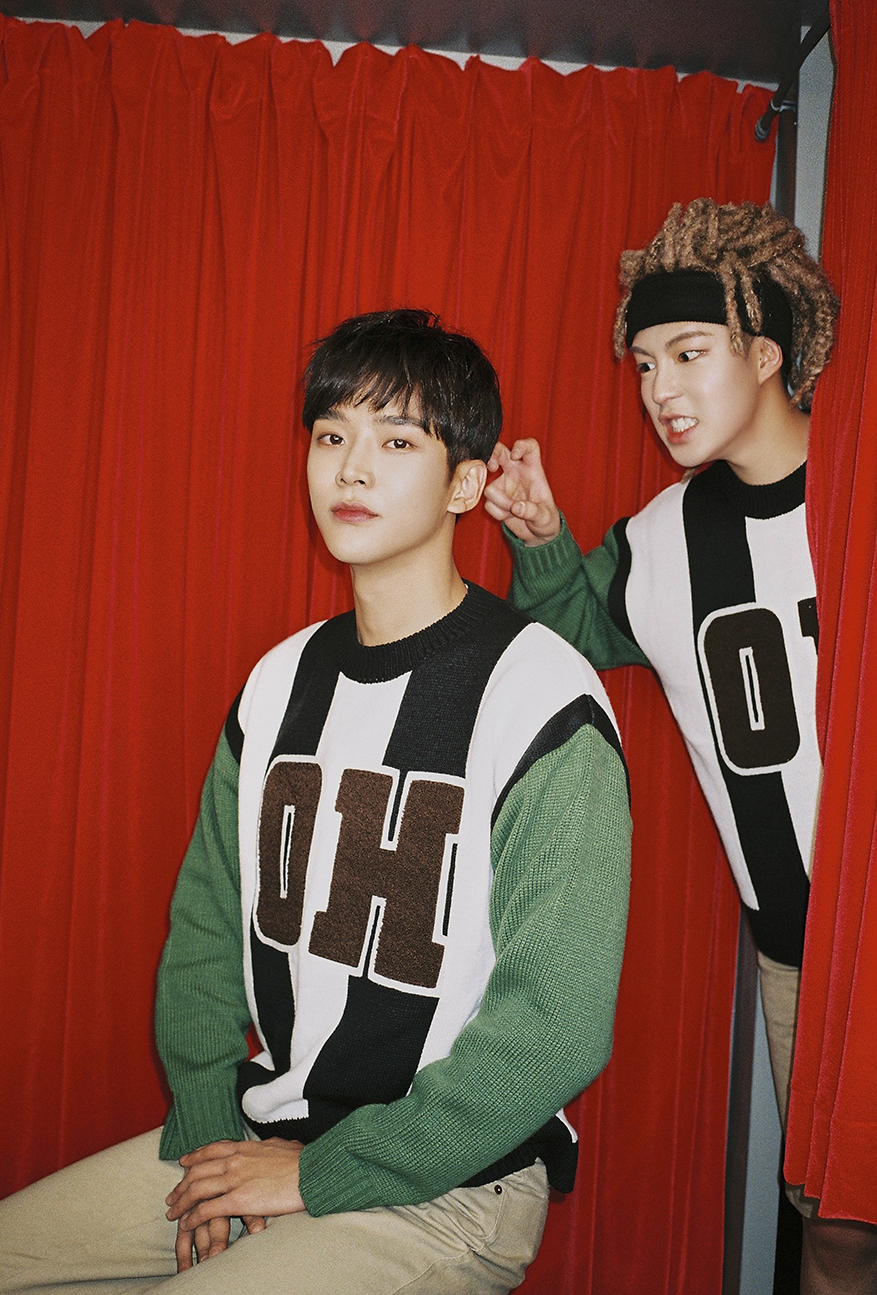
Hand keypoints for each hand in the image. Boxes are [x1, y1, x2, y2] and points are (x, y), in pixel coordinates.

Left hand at [166, 1138, 304, 1266]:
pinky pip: (208, 1209)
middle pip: (198, 1170)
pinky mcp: (239, 1200)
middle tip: (172, 1195)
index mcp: (246, 1147)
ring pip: (197, 1189)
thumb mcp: (283, 1145)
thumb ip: (270, 1146)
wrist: (312, 1172)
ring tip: (172, 1213)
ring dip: (181, 1202)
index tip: (185, 1162)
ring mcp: (235, 1179)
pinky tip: (187, 1224)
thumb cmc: (304, 1160)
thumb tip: (272, 1145)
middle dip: (182, 1184)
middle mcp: (235, 1160)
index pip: (212, 1149)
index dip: (195, 1156)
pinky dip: (193, 1217)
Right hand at [484, 439, 561, 544]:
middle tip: (492, 467)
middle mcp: (516, 473)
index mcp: (533, 469)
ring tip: (513, 512)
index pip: (529, 447)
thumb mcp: (545, 517)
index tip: (515, 455)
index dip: (521, 445)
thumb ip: (533, 511)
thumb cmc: (545, 519)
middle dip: (493, 455)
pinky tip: (508, 516)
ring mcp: (503, 484)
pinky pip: (488, 504)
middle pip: (500, 452)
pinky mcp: (495, 498)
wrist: (536, 533)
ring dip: (501, 503)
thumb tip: (516, 507)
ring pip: (491, 488)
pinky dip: (498, 513)